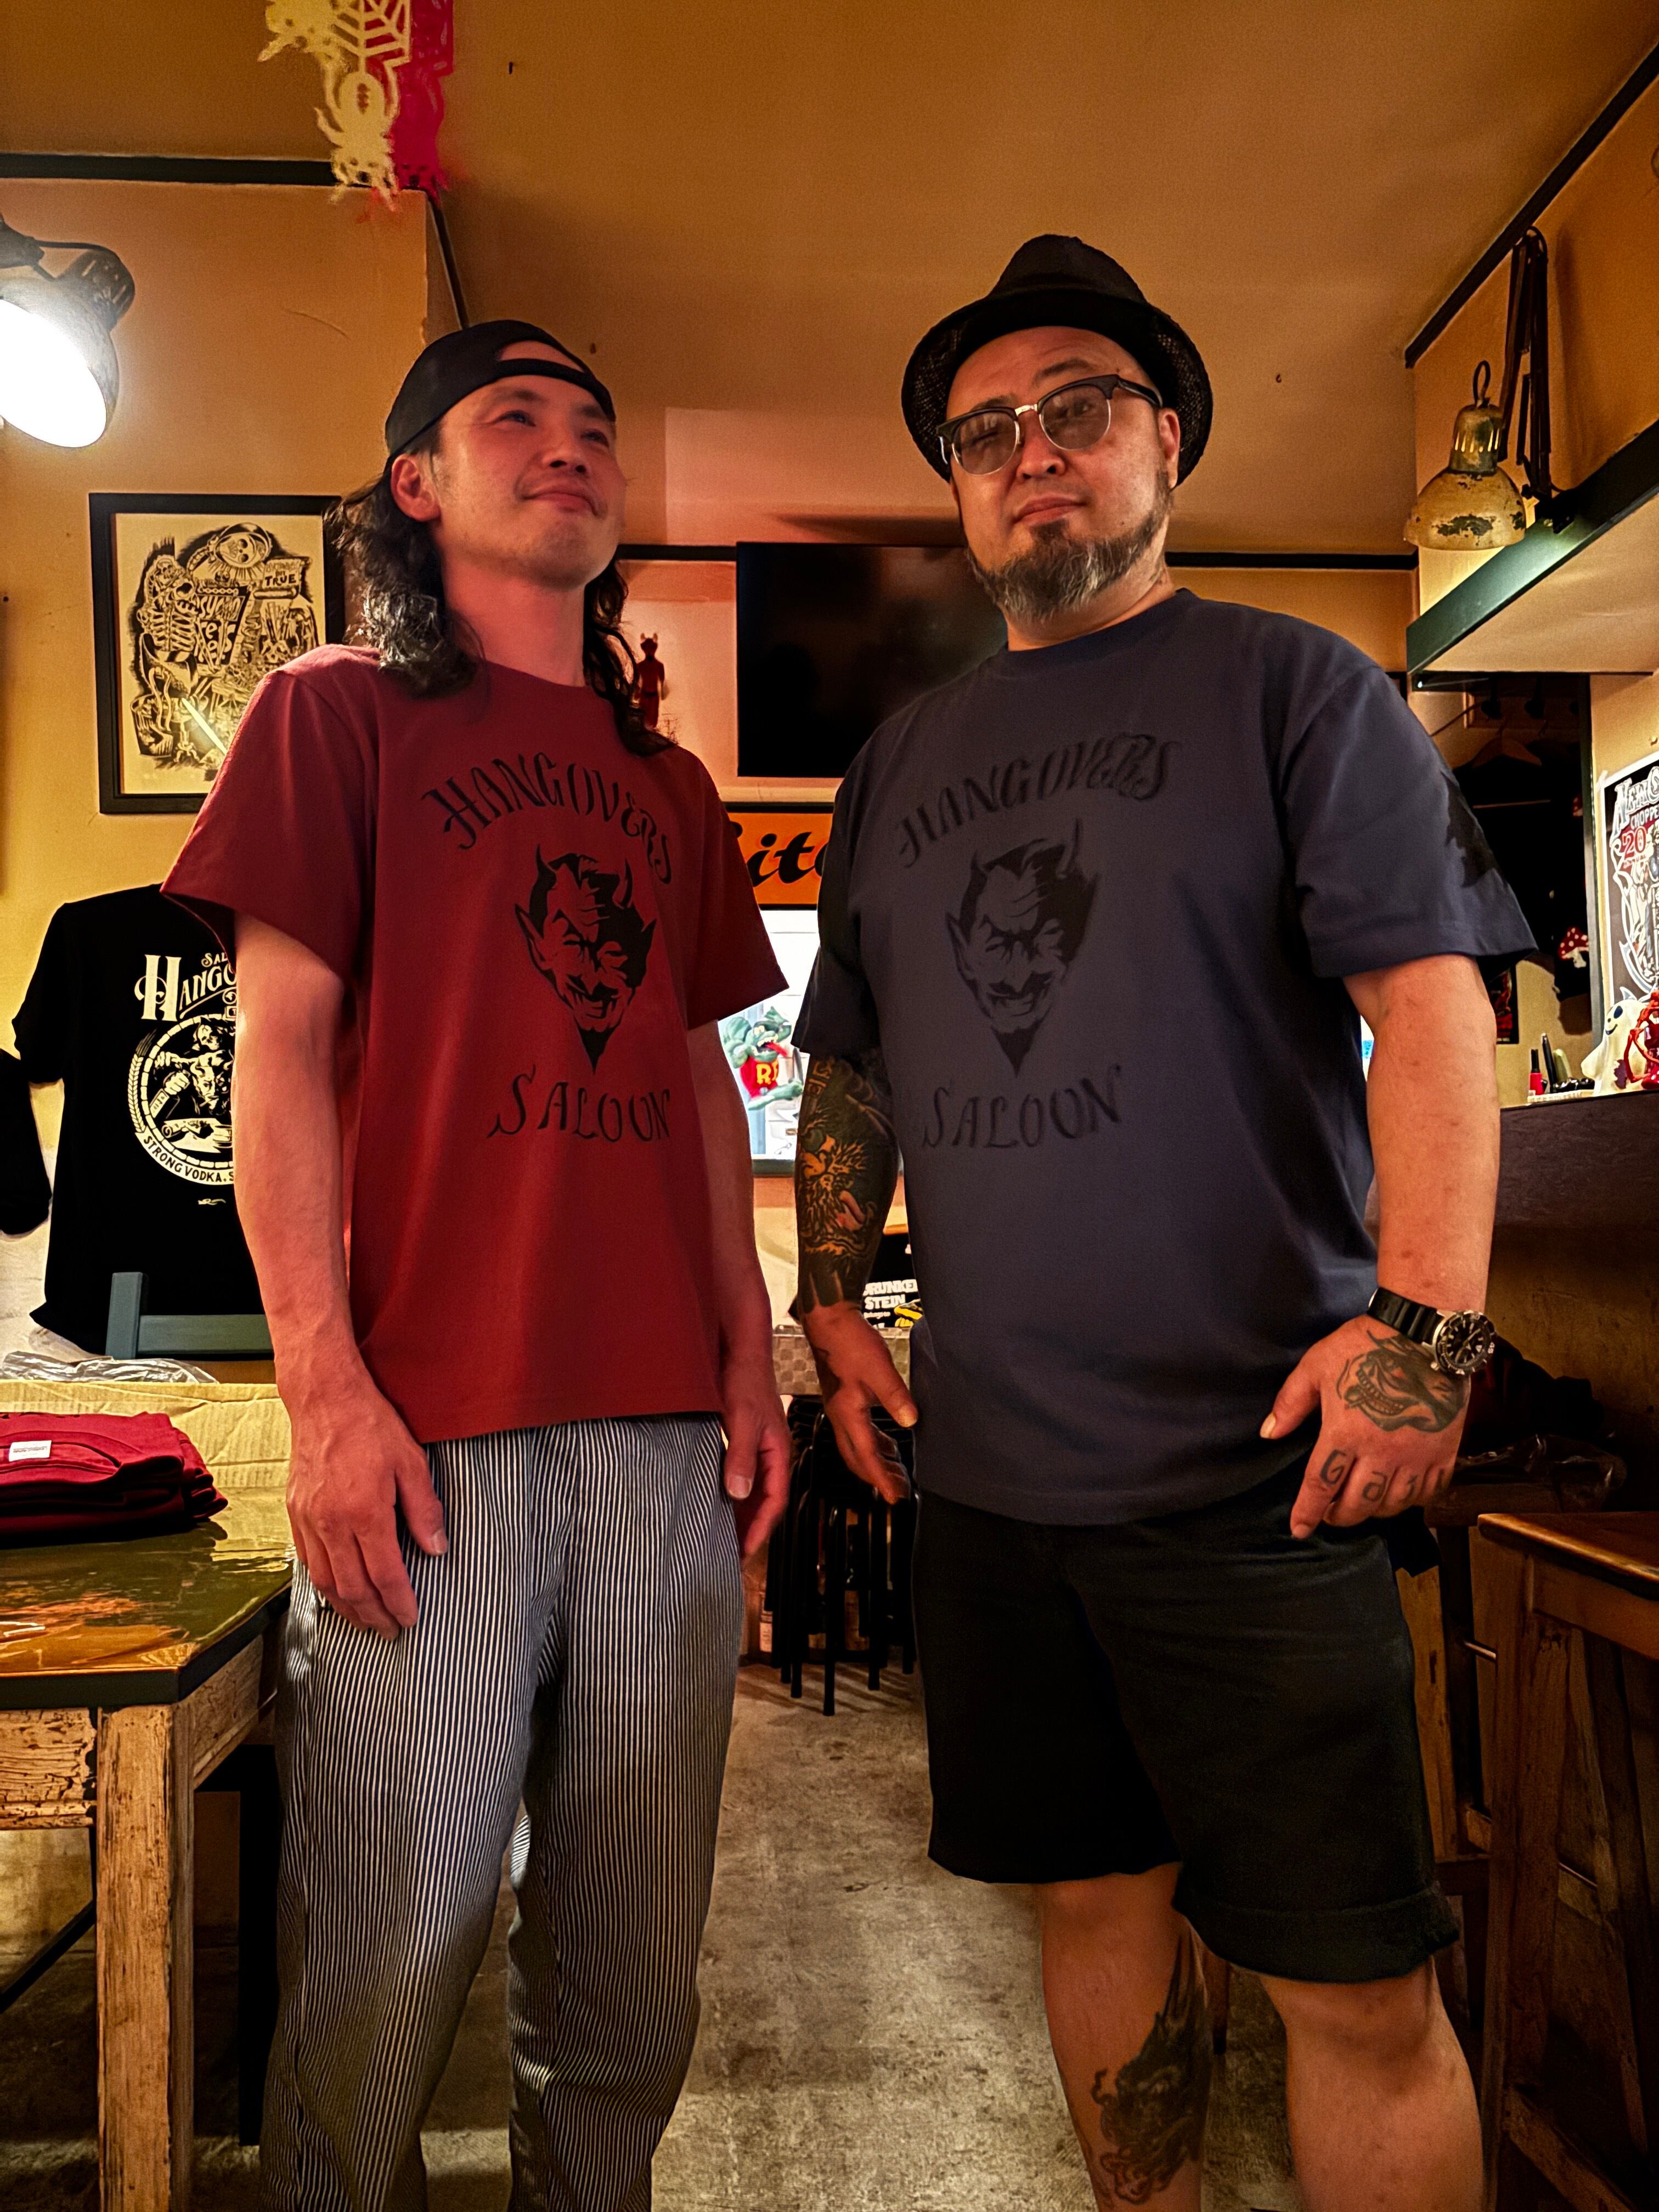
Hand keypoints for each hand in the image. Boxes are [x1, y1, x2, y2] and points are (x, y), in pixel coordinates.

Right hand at [285, 1372, 447, 1634]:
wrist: (325, 1399)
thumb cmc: (372, 1425)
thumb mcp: (412, 1463)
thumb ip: (425, 1510)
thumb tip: (437, 1549)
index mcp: (365, 1512)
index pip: (385, 1574)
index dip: (399, 1603)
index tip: (411, 1619)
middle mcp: (332, 1522)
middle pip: (352, 1587)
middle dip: (374, 1615)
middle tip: (391, 1630)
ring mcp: (309, 1519)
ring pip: (325, 1581)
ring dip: (347, 1608)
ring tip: (366, 1620)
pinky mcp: (295, 1513)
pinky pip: (307, 1561)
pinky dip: (323, 1585)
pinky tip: (338, 1592)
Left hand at [720, 1351, 792, 1558]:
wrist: (741, 1352)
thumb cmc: (747, 1380)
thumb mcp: (742, 1419)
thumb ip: (742, 1456)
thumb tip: (739, 1493)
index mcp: (779, 1453)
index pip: (775, 1502)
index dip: (760, 1530)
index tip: (745, 1552)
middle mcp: (772, 1455)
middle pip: (765, 1503)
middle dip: (751, 1531)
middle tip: (731, 1557)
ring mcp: (760, 1450)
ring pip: (753, 1493)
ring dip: (741, 1516)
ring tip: (723, 1540)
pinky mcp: (746, 1444)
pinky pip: (743, 1478)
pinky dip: (732, 1497)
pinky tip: (717, 1505)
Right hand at [800, 1304, 917, 1504]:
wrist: (828, 1321)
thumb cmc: (848, 1342)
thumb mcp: (879, 1369)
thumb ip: (896, 1397)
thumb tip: (911, 1422)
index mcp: (846, 1413)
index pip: (865, 1456)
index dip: (881, 1478)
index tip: (894, 1496)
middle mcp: (840, 1415)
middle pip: (856, 1457)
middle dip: (876, 1476)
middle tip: (896, 1490)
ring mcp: (840, 1407)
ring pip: (856, 1445)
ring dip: (876, 1460)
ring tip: (896, 1471)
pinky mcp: (843, 1398)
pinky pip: (858, 1430)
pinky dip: (873, 1442)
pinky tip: (886, 1440)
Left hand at [1263, 1314, 1468, 1539]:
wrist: (1423, 1334)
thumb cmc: (1365, 1346)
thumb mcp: (1316, 1367)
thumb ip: (1291, 1403)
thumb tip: (1270, 1433)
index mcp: (1345, 1433)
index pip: (1320, 1485)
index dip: (1307, 1512)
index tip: (1299, 1529)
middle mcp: (1381, 1451)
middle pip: (1358, 1504)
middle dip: (1340, 1516)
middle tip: (1331, 1514)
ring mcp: (1416, 1455)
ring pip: (1393, 1505)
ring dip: (1374, 1511)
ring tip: (1363, 1503)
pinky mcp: (1444, 1451)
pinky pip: (1428, 1492)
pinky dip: (1412, 1501)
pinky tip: (1401, 1493)